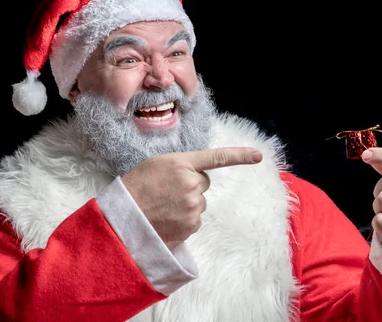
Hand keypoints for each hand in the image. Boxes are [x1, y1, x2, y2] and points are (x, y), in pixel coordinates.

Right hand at [122, 147, 262, 247]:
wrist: (122, 218)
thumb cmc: (136, 187)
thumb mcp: (156, 165)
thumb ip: (179, 165)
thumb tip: (194, 174)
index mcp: (182, 163)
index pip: (217, 158)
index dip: (240, 156)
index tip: (259, 156)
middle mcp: (191, 183)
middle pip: (203, 182)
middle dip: (191, 185)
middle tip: (168, 191)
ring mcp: (193, 206)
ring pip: (199, 202)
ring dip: (187, 203)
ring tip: (164, 206)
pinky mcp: (191, 225)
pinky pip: (194, 219)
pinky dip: (184, 219)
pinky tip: (167, 218)